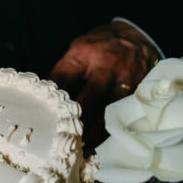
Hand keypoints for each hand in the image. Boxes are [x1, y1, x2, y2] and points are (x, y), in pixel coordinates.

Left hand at [48, 21, 157, 146]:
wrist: (138, 35)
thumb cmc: (101, 44)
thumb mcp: (79, 48)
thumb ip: (65, 71)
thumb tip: (44, 97)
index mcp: (84, 52)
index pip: (62, 80)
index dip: (52, 102)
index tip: (45, 118)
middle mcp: (105, 65)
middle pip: (86, 101)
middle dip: (74, 122)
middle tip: (64, 139)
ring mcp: (124, 78)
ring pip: (107, 113)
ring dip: (93, 133)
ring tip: (81, 146)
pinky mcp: (138, 90)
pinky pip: (122, 115)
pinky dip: (110, 130)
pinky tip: (101, 140)